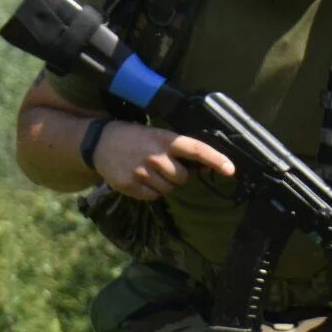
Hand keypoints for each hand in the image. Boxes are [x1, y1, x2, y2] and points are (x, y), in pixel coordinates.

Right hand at [93, 121, 235, 200]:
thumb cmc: (136, 138)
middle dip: (179, 175)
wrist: (100, 142)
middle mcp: (156, 156)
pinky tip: (140, 178)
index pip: (196, 150)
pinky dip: (150, 191)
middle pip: (183, 178)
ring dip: (164, 184)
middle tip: (164, 165)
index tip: (231, 169)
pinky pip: (153, 197)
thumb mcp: (157, 135)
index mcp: (165, 139)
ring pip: (169, 189)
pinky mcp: (131, 186)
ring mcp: (142, 172)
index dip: (215, 160)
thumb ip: (178, 149)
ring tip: (149, 170)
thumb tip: (203, 168)